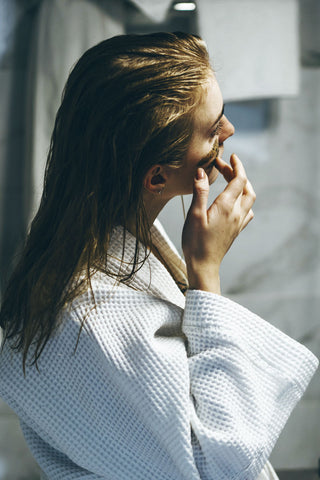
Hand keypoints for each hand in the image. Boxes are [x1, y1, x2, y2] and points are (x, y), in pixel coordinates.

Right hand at [182, 154, 255, 293]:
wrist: (204, 266)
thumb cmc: (196, 242)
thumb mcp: (195, 215)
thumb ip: (200, 191)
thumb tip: (201, 172)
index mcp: (227, 206)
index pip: (239, 179)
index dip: (236, 165)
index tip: (229, 156)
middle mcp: (237, 213)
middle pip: (246, 187)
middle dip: (237, 173)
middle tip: (224, 167)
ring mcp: (238, 222)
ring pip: (249, 199)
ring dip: (243, 186)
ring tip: (230, 180)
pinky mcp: (236, 230)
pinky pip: (247, 211)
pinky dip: (243, 200)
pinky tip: (235, 202)